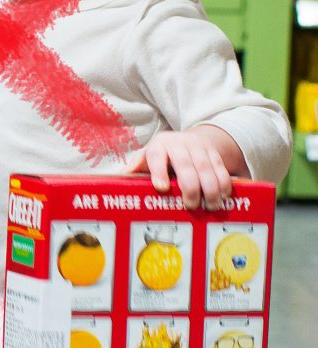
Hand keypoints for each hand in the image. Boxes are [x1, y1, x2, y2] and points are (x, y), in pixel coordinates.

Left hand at [126, 125, 243, 209]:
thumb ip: (137, 167)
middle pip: (185, 164)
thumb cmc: (164, 155)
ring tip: (210, 206)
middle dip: (190, 187)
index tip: (161, 188)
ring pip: (207, 168)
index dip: (158, 171)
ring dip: (211, 189)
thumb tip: (122, 176)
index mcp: (159, 145)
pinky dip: (224, 184)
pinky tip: (223, 198)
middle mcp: (179, 144)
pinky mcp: (214, 154)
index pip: (157, 156)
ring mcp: (199, 147)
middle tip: (191, 205)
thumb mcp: (148, 157)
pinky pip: (221, 169)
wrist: (190, 140)